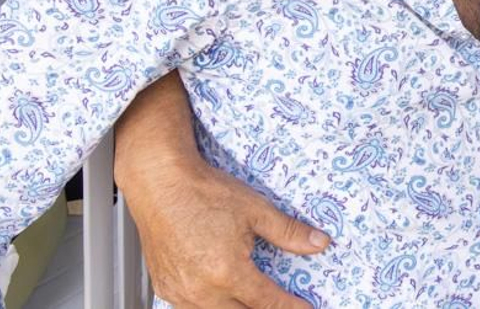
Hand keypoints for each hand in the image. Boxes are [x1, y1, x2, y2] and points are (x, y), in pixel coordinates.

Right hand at [120, 153, 326, 308]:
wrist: (160, 184)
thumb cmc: (204, 193)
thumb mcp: (256, 210)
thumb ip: (289, 232)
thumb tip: (319, 243)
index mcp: (226, 272)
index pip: (266, 302)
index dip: (289, 307)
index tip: (304, 308)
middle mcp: (200, 290)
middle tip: (279, 304)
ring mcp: (179, 292)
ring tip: (252, 302)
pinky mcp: (164, 287)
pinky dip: (209, 307)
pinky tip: (220, 299)